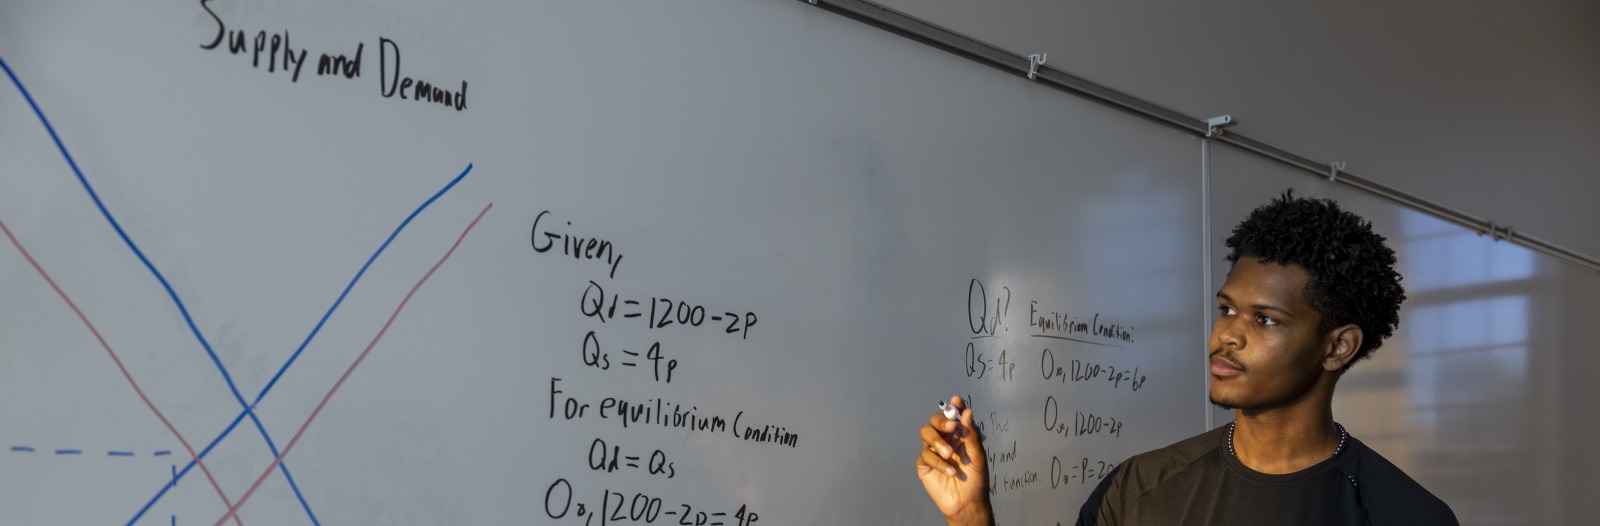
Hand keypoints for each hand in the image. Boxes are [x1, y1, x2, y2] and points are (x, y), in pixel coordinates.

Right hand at [916, 395, 991, 525]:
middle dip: (942, 420)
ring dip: (937, 441)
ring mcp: (933, 451)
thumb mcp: (978, 456)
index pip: (955, 416)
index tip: (957, 401)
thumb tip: (967, 412)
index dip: (955, 407)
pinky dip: (938, 462)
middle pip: (936, 420)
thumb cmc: (976, 481)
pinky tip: (950, 471)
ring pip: (926, 432)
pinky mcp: (924, 464)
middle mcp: (945, 440)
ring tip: (949, 454)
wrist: (967, 504)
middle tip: (951, 427)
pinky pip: (925, 455)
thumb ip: (971, 434)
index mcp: (960, 435)